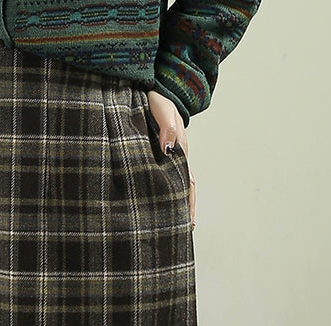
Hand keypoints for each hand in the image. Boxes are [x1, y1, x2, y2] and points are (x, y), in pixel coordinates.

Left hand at [147, 90, 195, 228]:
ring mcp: (162, 159)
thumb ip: (167, 126)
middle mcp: (173, 159)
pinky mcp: (151, 157)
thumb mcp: (162, 107)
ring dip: (171, 206)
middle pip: (182, 191)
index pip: (187, 184)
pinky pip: (157, 179)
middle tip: (181, 234)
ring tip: (168, 228)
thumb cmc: (153, 96)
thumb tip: (168, 149)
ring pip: (171, 187)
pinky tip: (153, 208)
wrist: (143, 88)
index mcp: (179, 151)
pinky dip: (158, 194)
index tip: (187, 224)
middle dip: (182, 212)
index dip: (187, 204)